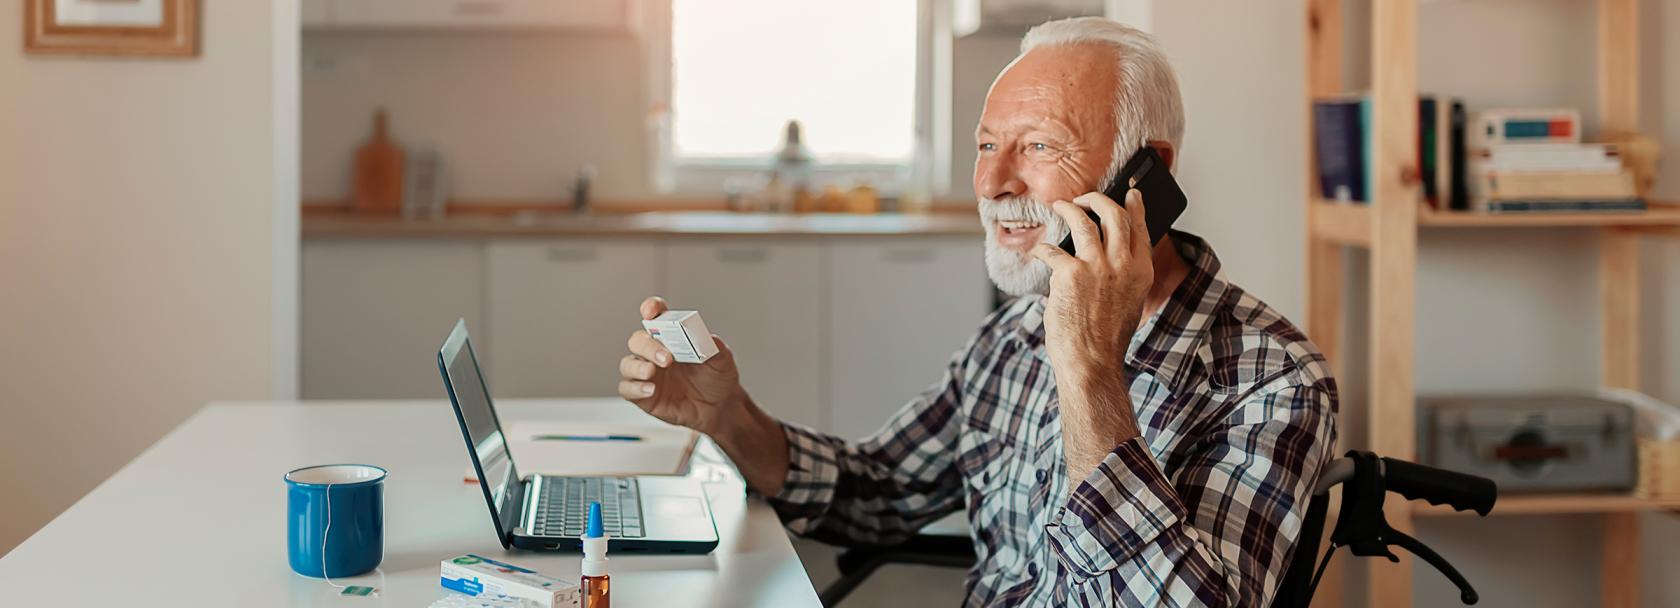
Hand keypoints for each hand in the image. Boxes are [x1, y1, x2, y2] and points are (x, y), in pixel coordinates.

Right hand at [618, 296, 747, 436]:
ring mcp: (647, 373)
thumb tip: (704, 337)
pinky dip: (635, 388)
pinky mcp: (643, 395)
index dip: (651, 309)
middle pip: (638, 340)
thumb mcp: (722, 359)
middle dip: (648, 346)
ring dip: (637, 367)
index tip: (651, 312)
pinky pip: (627, 389)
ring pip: (627, 364)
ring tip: (651, 372)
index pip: (656, 316)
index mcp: (671, 336)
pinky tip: (650, 390)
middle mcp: (654, 352)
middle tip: (666, 358)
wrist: (719, 406)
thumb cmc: (716, 377)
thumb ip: (712, 346)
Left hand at [1030, 190, 1151, 471]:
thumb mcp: (1127, 302)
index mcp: (1141, 272)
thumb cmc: (1105, 338)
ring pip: (1083, 221)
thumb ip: (1122, 275)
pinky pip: (1052, 250)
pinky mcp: (1071, 273)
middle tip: (1086, 198)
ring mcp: (1097, 266)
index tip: (1130, 193)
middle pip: (1113, 215)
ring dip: (1069, 209)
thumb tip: (1104, 250)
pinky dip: (1041, 249)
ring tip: (1060, 206)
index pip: (1141, 228)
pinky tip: (1036, 250)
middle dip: (1098, 200)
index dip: (1134, 206)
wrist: (1091, 363)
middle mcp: (1123, 264)